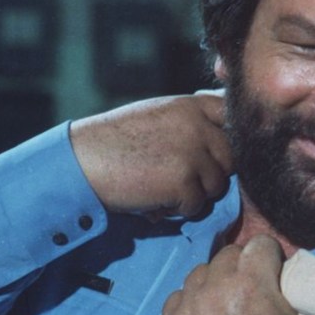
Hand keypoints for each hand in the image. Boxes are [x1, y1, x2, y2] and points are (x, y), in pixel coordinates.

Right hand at [69, 91, 231, 218]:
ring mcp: (193, 153)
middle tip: (178, 177)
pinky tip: (152, 198)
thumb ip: (191, 121)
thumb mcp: (158, 116)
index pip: (232, 116)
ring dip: (194, 192)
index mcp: (191, 105)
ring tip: (161, 186)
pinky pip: (196, 205)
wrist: (81, 162)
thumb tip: (226, 135)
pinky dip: (176, 209)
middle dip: (211, 172)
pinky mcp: (184, 181)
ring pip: (217, 184)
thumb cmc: (115, 142)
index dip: (229, 137)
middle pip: (231, 157)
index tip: (210, 151)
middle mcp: (198, 125)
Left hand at [161, 235, 314, 314]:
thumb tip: (300, 288)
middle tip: (250, 287)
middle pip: (229, 254)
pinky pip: (179, 295)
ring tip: (223, 302)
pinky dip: (191, 301)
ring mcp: (191, 301)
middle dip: (242, 265)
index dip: (269, 255)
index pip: (260, 243)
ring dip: (215, 281)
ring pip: (202, 272)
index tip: (272, 269)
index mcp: (253, 280)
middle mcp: (218, 284)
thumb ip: (303, 301)